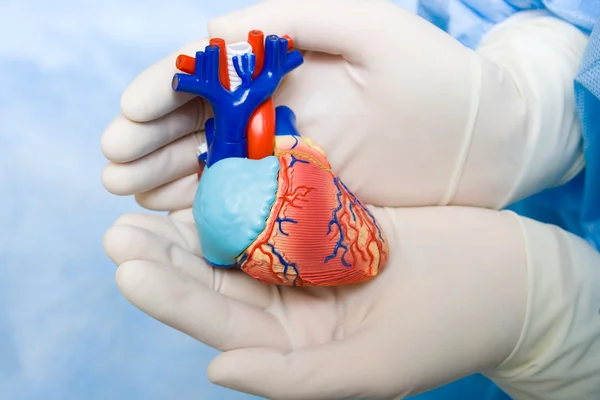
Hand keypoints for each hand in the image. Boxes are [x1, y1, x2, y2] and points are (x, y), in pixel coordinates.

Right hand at [101, 0, 584, 211]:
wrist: (481, 140)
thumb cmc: (437, 77)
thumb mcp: (372, 27)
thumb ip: (296, 18)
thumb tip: (214, 31)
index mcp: (283, 66)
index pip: (207, 76)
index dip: (163, 91)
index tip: (130, 112)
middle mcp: (276, 110)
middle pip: (196, 125)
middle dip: (149, 141)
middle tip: (112, 164)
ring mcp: (286, 156)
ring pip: (209, 165)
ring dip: (164, 177)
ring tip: (126, 191)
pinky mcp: (302, 196)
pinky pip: (243, 201)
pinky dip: (204, 206)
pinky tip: (170, 215)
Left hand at [104, 205, 528, 398]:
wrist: (502, 278)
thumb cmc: (447, 330)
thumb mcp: (373, 369)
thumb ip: (293, 378)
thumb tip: (215, 369)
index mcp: (296, 344)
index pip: (223, 324)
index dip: (174, 298)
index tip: (130, 268)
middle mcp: (292, 303)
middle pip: (218, 279)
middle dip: (169, 257)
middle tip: (121, 229)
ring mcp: (307, 257)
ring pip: (238, 238)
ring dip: (195, 220)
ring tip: (147, 201)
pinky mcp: (327, 220)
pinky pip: (277, 203)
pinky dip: (244, 189)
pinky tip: (209, 172)